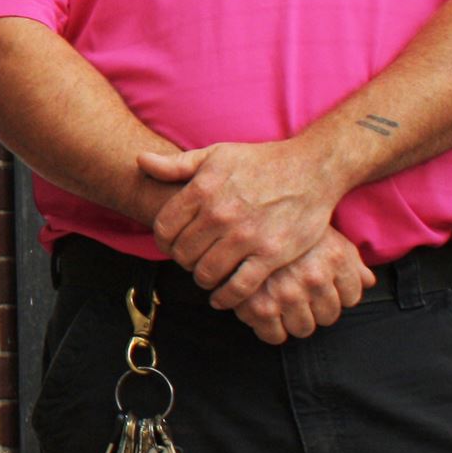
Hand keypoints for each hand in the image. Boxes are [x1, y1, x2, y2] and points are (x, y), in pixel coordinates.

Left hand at [139, 140, 345, 307]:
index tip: (171, 245)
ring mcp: (246, 236)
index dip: (163, 241)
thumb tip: (140, 161)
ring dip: (202, 278)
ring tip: (206, 275)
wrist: (311, 169)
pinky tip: (221, 297)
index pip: (163, 228)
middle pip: (182, 253)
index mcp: (202, 190)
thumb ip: (176, 164)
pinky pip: (239, 287)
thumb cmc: (260, 162)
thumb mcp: (215, 155)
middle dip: (182, 260)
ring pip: (206, 272)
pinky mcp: (272, 254)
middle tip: (191, 260)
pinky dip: (226, 297)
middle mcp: (220, 214)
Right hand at [230, 230, 376, 344]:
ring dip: (294, 320)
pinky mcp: (259, 306)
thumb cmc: (282, 222)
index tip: (321, 289)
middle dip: (315, 308)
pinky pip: (274, 336)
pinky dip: (271, 331)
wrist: (242, 210)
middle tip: (299, 296)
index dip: (336, 294)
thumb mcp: (324, 234)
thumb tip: (368, 281)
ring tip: (281, 303)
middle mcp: (315, 278)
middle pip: (328, 316)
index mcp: (335, 259)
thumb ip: (350, 260)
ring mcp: (287, 294)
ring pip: (304, 328)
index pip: (351, 297)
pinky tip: (265, 315)